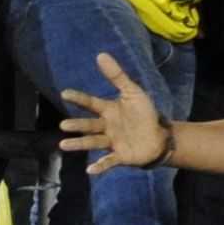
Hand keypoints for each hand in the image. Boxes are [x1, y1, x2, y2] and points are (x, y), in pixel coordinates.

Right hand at [58, 49, 169, 173]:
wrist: (160, 137)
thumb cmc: (144, 114)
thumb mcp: (133, 92)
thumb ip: (117, 76)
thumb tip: (101, 54)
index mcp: (108, 110)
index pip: (90, 103)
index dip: (79, 98)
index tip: (65, 93)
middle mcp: (106, 126)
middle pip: (89, 125)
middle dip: (77, 125)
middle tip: (63, 125)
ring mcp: (111, 142)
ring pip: (93, 142)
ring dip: (79, 144)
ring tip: (64, 145)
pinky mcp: (120, 156)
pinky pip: (108, 161)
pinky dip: (100, 165)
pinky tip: (90, 170)